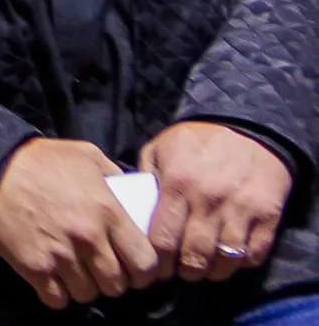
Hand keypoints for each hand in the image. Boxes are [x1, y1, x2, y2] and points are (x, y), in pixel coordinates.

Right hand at [0, 137, 159, 308]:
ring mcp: (61, 256)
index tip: (135, 267)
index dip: (144, 271)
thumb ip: (115, 176)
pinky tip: (55, 278)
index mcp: (108, 212)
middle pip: (117, 285)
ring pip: (88, 294)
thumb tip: (133, 196)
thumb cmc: (42, 160)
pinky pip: (58, 299)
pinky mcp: (35, 267)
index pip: (145, 263)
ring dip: (85, 286)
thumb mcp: (86, 156)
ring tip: (77, 271)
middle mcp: (89, 239)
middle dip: (114, 280)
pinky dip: (58, 293)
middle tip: (103, 268)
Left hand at [141, 120, 291, 283]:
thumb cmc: (199, 140)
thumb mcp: (161, 148)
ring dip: (212, 271)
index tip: (155, 268)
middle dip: (184, 271)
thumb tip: (133, 207)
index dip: (157, 262)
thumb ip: (146, 177)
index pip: (162, 240)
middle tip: (180, 271)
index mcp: (177, 184)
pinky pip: (254, 254)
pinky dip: (241, 263)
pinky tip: (229, 258)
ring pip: (225, 260)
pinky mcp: (267, 216)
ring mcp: (240, 210)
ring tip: (203, 268)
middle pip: (194, 257)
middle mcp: (208, 201)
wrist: (249, 128)